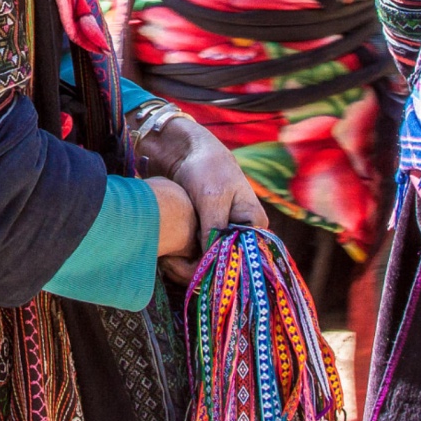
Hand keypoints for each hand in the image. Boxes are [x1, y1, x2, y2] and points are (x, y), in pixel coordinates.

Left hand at [140, 115, 266, 282]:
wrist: (186, 150)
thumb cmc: (206, 166)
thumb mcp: (212, 197)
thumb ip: (215, 228)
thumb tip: (214, 262)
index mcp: (254, 224)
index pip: (242, 259)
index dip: (220, 270)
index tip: (194, 271)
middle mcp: (242, 234)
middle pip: (226, 266)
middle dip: (199, 270)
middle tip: (171, 264)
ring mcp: (224, 235)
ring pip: (210, 264)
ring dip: (188, 266)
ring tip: (166, 260)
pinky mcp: (206, 234)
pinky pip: (198, 256)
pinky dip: (184, 260)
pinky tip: (167, 257)